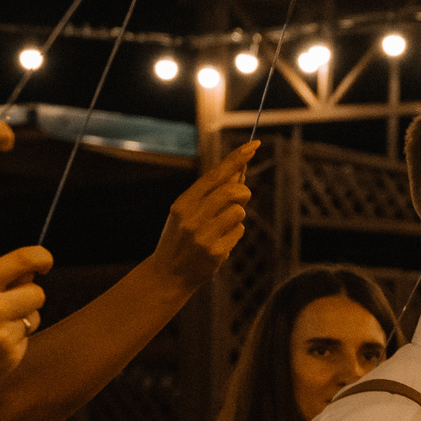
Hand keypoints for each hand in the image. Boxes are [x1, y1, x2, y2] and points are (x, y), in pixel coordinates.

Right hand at [0, 246, 52, 399]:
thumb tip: (31, 275)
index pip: (23, 260)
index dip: (42, 258)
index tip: (44, 264)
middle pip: (38, 294)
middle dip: (28, 296)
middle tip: (9, 303)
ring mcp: (1, 338)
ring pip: (34, 318)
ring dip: (20, 320)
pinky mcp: (8, 359)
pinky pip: (25, 341)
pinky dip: (12, 341)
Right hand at [152, 141, 257, 288]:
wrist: (166, 275)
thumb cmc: (180, 238)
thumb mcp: (186, 212)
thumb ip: (209, 193)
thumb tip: (238, 169)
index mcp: (183, 203)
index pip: (215, 174)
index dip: (236, 158)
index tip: (254, 145)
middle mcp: (192, 217)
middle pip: (232, 191)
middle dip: (242, 192)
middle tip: (240, 199)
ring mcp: (204, 235)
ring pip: (239, 212)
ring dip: (236, 217)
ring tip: (221, 227)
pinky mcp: (216, 252)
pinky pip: (238, 232)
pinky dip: (234, 234)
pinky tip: (219, 243)